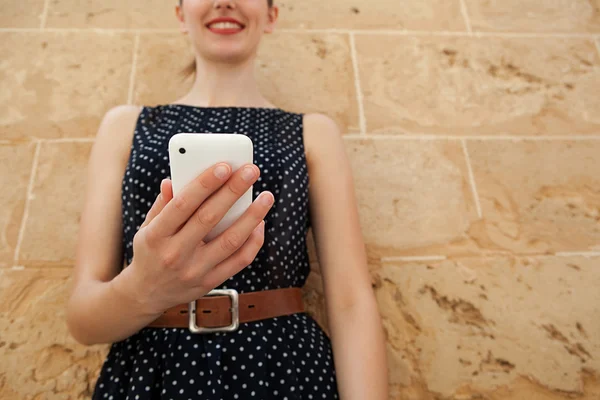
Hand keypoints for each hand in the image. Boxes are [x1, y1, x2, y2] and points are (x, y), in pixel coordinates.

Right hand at [128, 162, 272, 313]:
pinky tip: (259, 223)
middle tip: (251, 171)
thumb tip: (174, 179)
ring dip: (252, 216)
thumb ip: (163, 203)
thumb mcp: (146, 227)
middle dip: (233, 191)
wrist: (146, 294)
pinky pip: (239, 261)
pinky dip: (253, 241)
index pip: (183, 204)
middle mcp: (175, 254)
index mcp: (155, 235)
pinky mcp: (210, 282)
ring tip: (266, 197)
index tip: (224, 166)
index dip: (205, 184)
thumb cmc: (150, 252)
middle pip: (209, 218)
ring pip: (230, 241)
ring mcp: (194, 271)